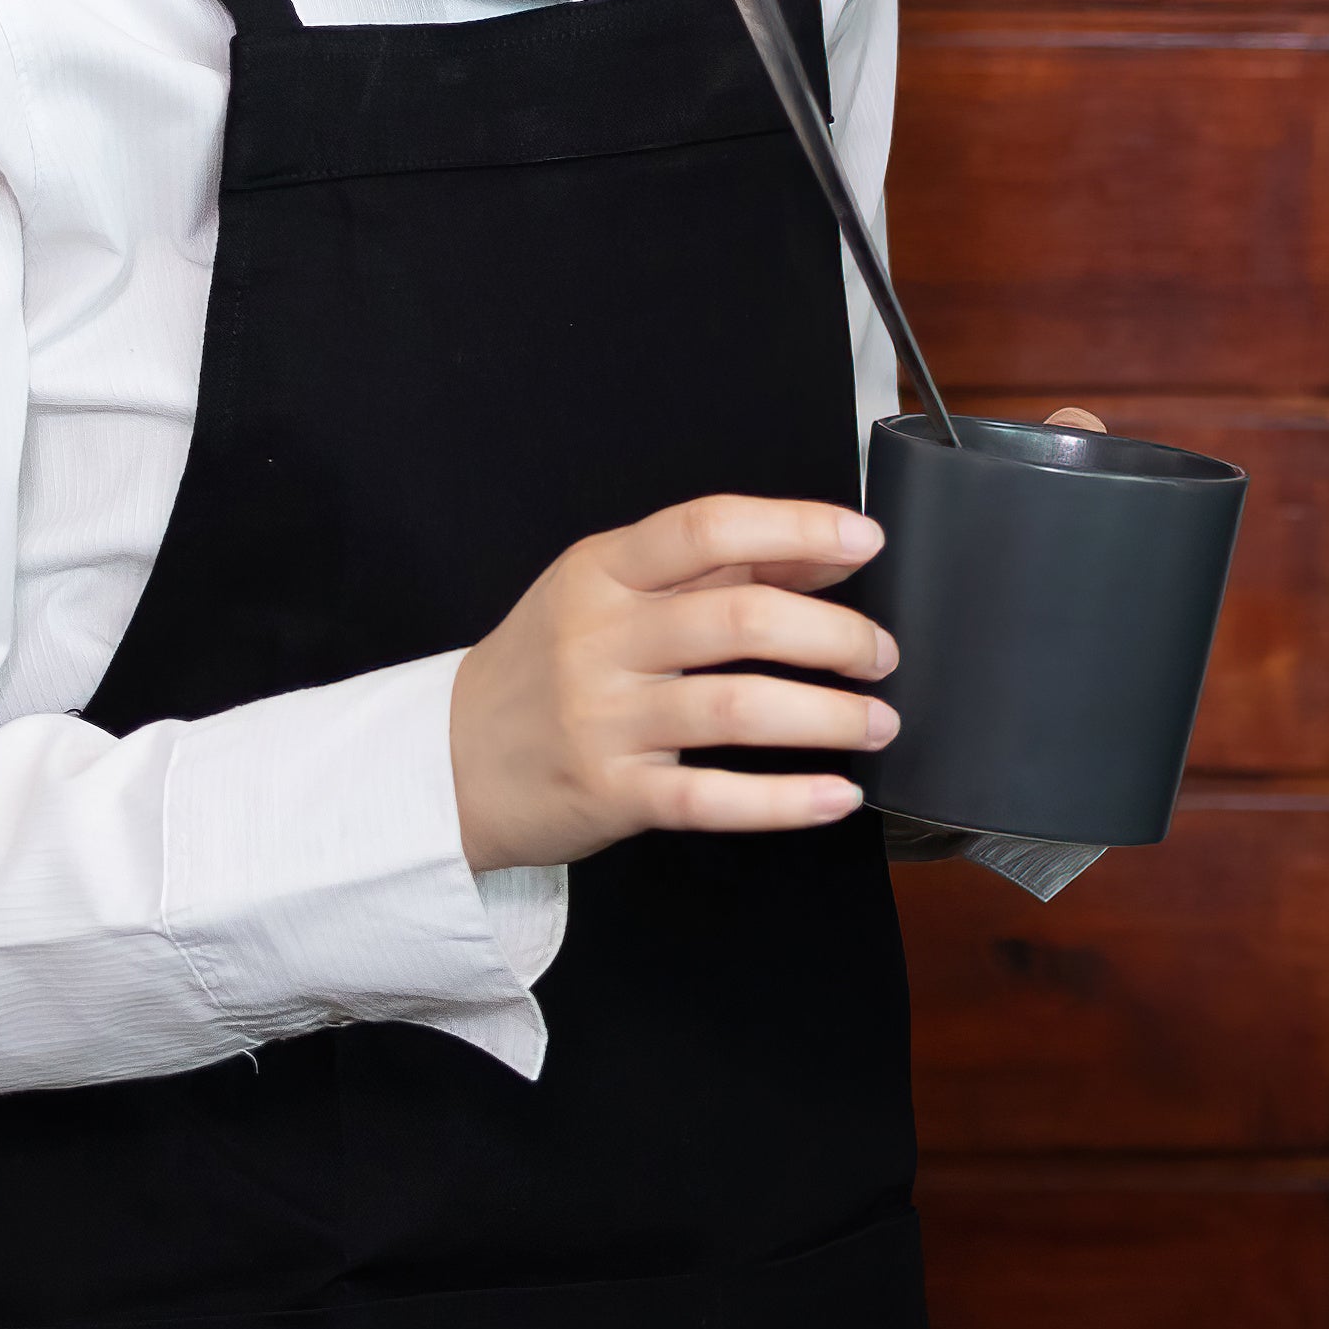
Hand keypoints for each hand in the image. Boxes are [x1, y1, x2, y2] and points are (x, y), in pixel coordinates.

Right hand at [447, 495, 898, 868]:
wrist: (446, 764)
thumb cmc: (547, 668)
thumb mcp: (608, 595)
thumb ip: (713, 569)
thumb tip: (827, 547)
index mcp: (602, 571)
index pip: (706, 528)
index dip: (796, 527)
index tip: (865, 540)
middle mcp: (600, 639)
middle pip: (738, 619)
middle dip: (834, 635)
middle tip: (882, 653)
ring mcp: (603, 720)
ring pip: (736, 709)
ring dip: (828, 716)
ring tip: (879, 720)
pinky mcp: (610, 794)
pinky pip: (712, 798)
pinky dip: (785, 801)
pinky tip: (835, 795)